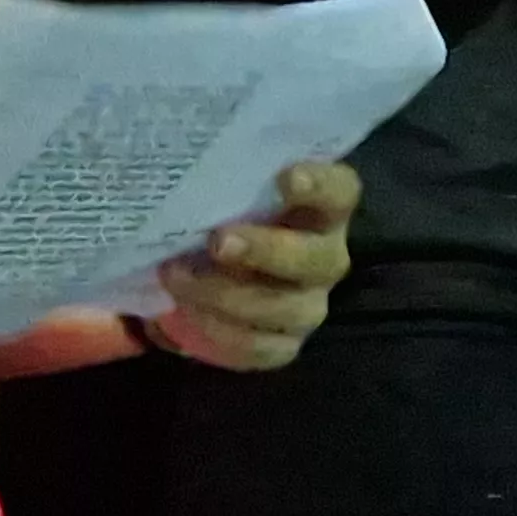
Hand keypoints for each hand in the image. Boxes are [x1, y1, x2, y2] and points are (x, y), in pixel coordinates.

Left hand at [143, 162, 358, 371]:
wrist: (209, 271)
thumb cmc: (224, 213)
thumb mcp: (230, 191)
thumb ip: (225, 181)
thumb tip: (184, 168)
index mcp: (323, 209)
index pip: (340, 192)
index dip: (320, 186)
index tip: (286, 177)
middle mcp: (326, 258)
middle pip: (315, 259)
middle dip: (266, 251)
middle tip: (218, 242)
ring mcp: (309, 305)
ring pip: (283, 308)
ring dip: (224, 294)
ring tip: (176, 275)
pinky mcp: (286, 344)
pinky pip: (257, 347)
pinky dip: (216, 330)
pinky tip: (183, 310)